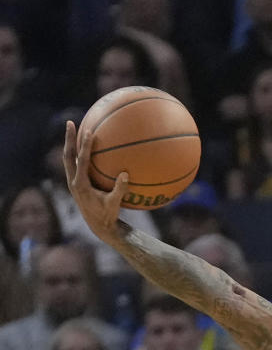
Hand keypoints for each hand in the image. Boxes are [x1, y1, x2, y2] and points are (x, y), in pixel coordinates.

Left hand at [63, 120, 127, 243]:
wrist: (98, 226)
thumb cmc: (107, 215)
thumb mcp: (115, 204)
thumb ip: (119, 190)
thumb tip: (125, 174)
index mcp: (81, 185)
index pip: (81, 161)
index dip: (84, 146)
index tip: (89, 132)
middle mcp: (73, 182)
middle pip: (68, 155)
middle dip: (69, 139)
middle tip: (70, 122)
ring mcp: (73, 182)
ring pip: (68, 159)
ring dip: (70, 144)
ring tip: (73, 128)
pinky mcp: (76, 183)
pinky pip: (75, 164)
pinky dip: (77, 153)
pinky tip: (85, 145)